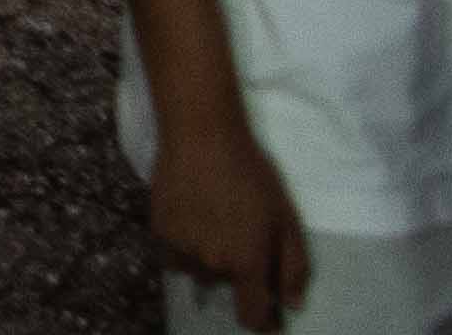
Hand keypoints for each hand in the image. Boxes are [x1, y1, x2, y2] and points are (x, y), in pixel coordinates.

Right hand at [143, 113, 307, 327]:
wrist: (201, 136)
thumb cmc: (252, 173)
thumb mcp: (287, 217)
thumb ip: (293, 266)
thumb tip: (291, 305)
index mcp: (247, 263)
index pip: (251, 316)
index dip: (262, 321)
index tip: (268, 315)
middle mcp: (211, 264)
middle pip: (224, 286)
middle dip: (234, 271)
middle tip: (238, 235)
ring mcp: (182, 249)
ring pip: (197, 272)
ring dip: (207, 260)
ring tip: (213, 224)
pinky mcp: (159, 232)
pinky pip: (174, 255)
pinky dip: (184, 246)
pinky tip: (192, 218)